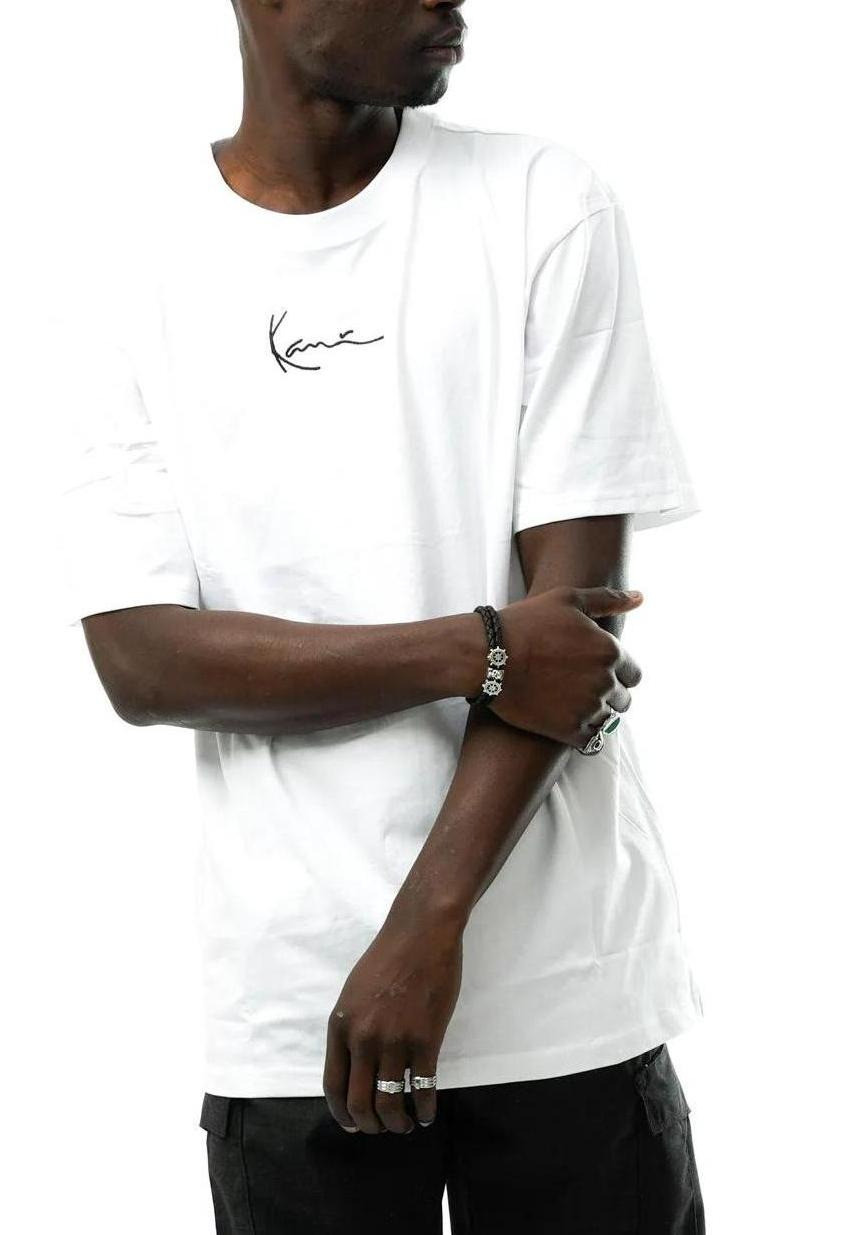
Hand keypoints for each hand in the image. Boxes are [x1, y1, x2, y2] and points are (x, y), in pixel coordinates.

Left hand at [323, 909, 463, 1134]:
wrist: (421, 934)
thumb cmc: (388, 958)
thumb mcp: (354, 993)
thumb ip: (351, 1028)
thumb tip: (354, 1063)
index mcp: (341, 1026)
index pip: (333, 1085)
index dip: (341, 1113)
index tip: (352, 1124)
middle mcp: (363, 1039)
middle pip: (359, 1102)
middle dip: (370, 1125)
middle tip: (381, 1128)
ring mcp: (394, 1041)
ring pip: (390, 1102)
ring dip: (397, 1122)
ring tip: (405, 1124)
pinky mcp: (425, 1040)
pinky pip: (423, 1088)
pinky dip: (425, 1109)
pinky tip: (428, 1113)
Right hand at [491, 585, 644, 746]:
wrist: (488, 657)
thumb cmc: (526, 623)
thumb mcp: (568, 599)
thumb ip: (608, 600)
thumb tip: (640, 597)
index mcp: (610, 651)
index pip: (633, 674)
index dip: (616, 673)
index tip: (593, 672)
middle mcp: (605, 681)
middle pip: (623, 700)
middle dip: (607, 695)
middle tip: (578, 689)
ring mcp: (589, 708)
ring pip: (607, 720)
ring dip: (593, 714)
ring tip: (568, 705)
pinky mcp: (570, 730)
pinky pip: (590, 740)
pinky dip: (581, 734)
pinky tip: (564, 723)